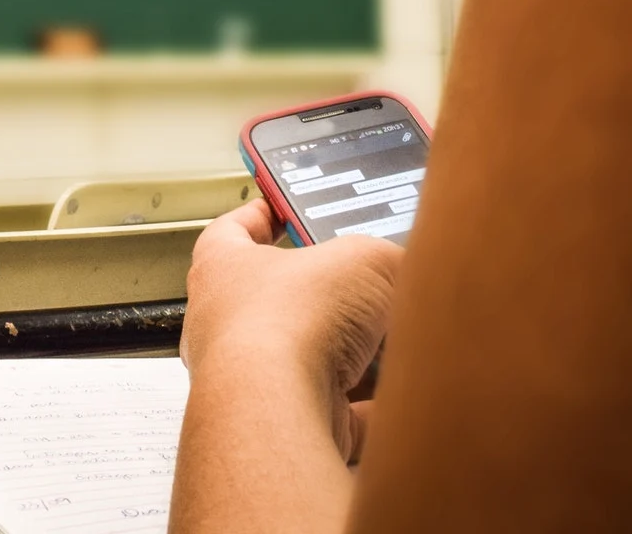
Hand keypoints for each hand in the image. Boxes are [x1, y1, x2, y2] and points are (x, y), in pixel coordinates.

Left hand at [181, 199, 403, 461]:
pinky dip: (371, 410)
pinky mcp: (283, 425)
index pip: (233, 231)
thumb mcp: (363, 260)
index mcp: (222, 268)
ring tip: (395, 340)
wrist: (276, 410)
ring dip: (355, 355)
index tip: (285, 207)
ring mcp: (252, 381)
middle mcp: (227, 326)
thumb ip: (387, 258)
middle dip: (332, 296)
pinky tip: (400, 398)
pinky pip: (335, 415)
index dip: (264, 214)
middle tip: (370, 284)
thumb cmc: (285, 325)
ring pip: (312, 361)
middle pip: (282, 301)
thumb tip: (408, 268)